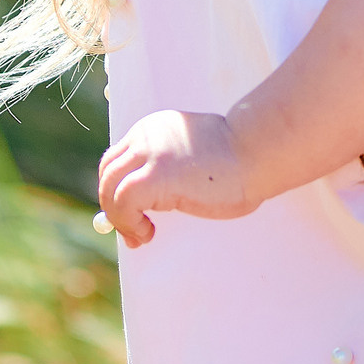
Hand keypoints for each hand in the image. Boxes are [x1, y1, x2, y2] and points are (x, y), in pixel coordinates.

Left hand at [96, 110, 250, 246]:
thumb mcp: (188, 159)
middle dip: (114, 207)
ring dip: (119, 218)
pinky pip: (122, 202)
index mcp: (153, 128)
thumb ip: (163, 172)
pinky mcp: (155, 175)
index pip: (116, 160)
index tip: (136, 217)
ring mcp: (149, 153)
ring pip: (108, 188)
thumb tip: (134, 211)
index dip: (117, 191)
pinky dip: (128, 223)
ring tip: (142, 235)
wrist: (257, 153)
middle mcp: (146, 135)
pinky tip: (148, 233)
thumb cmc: (236, 163)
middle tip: (134, 233)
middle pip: (106, 173)